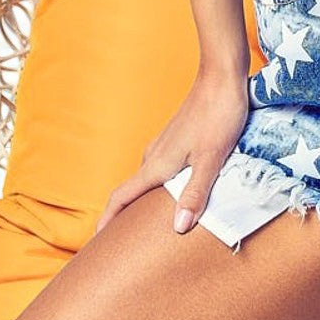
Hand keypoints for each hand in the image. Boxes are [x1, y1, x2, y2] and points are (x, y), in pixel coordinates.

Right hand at [94, 68, 249, 236]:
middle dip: (126, 217)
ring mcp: (165, 145)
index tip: (97, 243)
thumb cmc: (218, 114)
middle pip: (132, 192)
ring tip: (153, 224)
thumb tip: (178, 228)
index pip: (122, 197)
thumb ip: (195, 193)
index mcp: (157, 164)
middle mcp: (155, 155)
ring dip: (146, 201)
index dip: (107, 220)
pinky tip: (178, 192)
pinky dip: (162, 186)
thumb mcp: (212, 158)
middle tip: (127, 244)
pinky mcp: (178, 138)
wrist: (222, 75)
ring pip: (149, 180)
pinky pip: (162, 169)